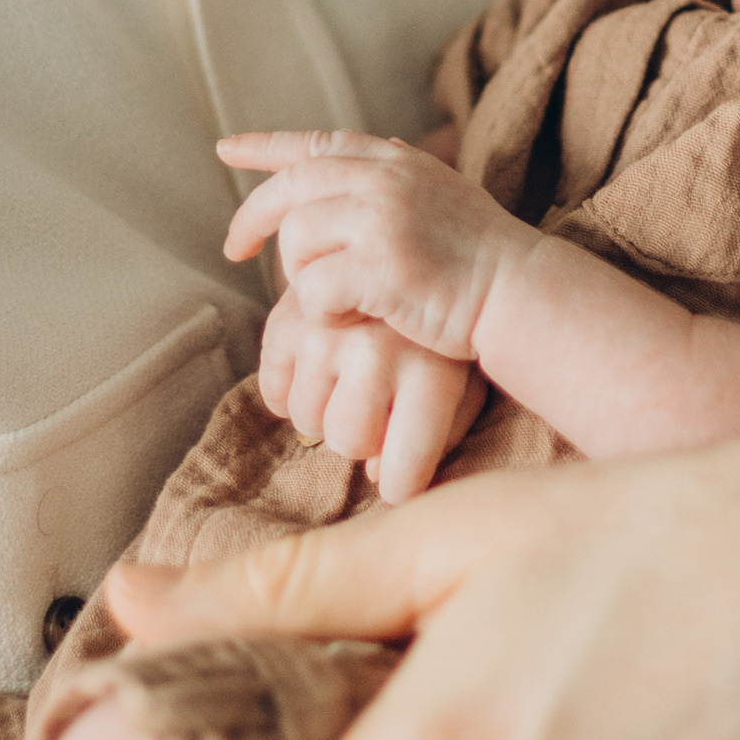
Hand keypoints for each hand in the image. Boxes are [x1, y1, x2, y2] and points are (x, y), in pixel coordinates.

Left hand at [221, 131, 531, 499]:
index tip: (225, 150)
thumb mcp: (442, 191)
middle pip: (289, 192)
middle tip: (234, 250)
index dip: (263, 146)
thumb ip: (401, 172)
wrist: (522, 295)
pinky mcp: (381, 268)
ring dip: (303, 277)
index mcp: (394, 161)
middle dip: (252, 221)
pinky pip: (314, 289)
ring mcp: (383, 220)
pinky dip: (321, 312)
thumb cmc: (481, 255)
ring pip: (297, 242)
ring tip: (338, 299)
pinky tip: (352, 321)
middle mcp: (385, 180)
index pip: (314, 144)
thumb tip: (377, 141)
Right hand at [252, 293, 485, 501]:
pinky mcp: (290, 317)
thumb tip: (378, 479)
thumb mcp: (464, 384)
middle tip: (375, 414)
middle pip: (348, 443)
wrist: (420, 252)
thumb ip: (436, 436)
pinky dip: (290, 392)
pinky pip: (274, 390)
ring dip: (325, 414)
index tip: (397, 486)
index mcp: (430, 371)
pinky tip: (320, 373)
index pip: (402, 468)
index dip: (397, 488)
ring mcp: (328, 331)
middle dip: (361, 440)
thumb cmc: (446, 337)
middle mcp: (376, 350)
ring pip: (307, 420)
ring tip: (348, 387)